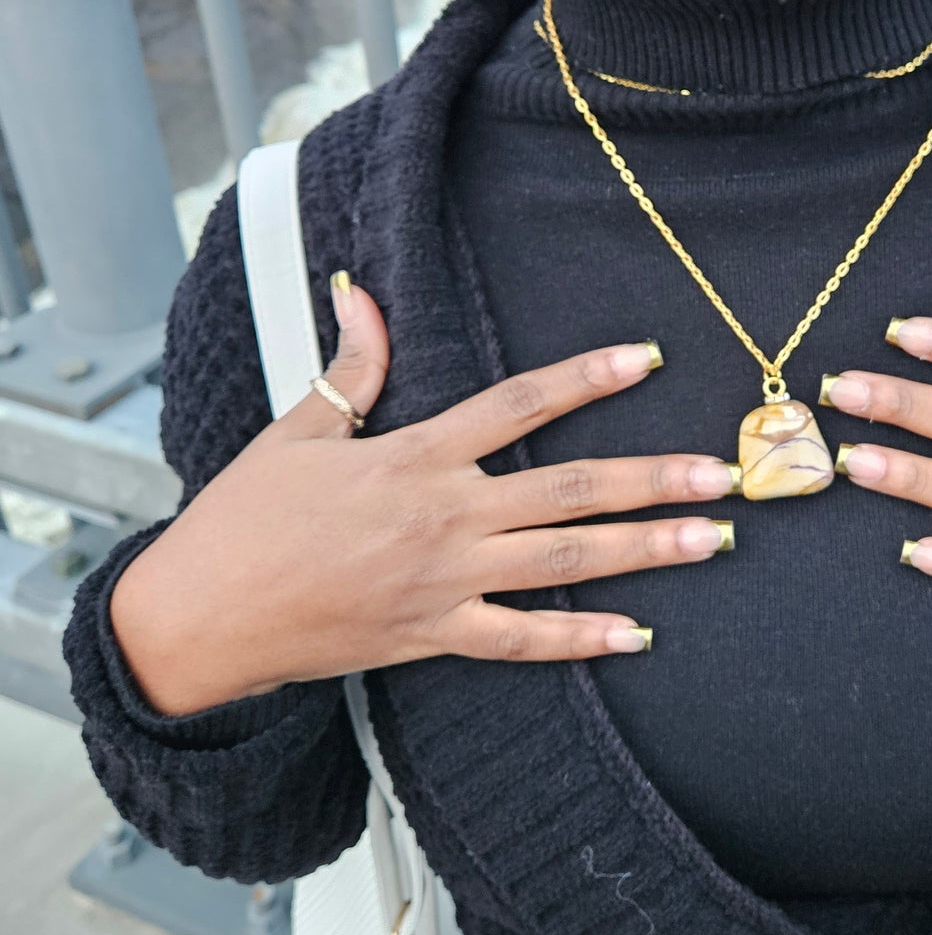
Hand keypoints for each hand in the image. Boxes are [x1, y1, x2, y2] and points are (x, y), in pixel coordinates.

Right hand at [110, 274, 739, 715]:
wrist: (203, 614)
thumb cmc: (245, 517)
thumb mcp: (298, 427)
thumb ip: (352, 366)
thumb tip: (363, 293)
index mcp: (414, 456)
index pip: (518, 402)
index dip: (586, 377)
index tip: (648, 357)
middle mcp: (443, 516)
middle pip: (568, 489)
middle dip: (654, 479)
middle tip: (725, 472)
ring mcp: (444, 581)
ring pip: (563, 562)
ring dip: (645, 550)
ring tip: (711, 538)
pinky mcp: (433, 635)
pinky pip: (520, 641)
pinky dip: (578, 640)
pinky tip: (636, 634)